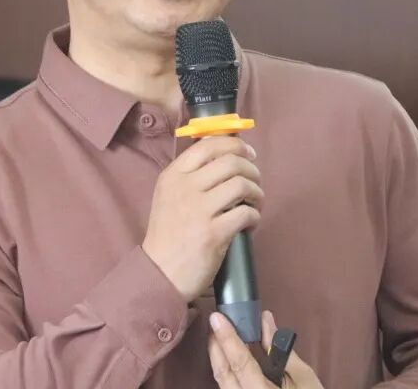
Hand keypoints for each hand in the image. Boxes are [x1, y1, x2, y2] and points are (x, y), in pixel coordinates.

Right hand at [142, 136, 263, 302]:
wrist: (160, 272)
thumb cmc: (169, 234)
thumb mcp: (169, 195)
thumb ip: (190, 176)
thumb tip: (226, 156)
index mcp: (173, 175)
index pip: (208, 144)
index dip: (235, 144)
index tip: (247, 153)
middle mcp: (185, 187)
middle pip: (231, 162)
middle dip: (252, 169)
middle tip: (255, 181)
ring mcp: (199, 210)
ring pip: (242, 185)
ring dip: (257, 193)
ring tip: (255, 203)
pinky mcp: (213, 233)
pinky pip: (246, 213)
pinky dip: (255, 216)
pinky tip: (251, 223)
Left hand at [208, 309, 322, 388]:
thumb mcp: (304, 378)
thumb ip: (281, 350)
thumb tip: (265, 321)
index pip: (240, 364)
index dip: (227, 339)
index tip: (216, 318)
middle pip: (223, 374)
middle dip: (216, 346)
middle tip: (216, 322)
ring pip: (222, 382)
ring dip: (219, 358)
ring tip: (221, 337)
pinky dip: (227, 371)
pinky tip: (231, 358)